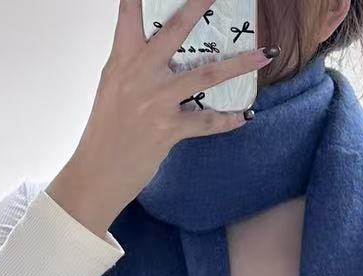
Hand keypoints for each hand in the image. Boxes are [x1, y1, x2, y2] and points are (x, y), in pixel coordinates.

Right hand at [46, 0, 273, 236]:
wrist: (97, 171)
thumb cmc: (105, 129)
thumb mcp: (112, 86)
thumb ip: (131, 64)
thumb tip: (153, 49)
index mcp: (122, 59)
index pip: (129, 14)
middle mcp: (140, 74)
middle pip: (175, 32)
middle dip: (198, 7)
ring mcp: (156, 101)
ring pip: (205, 75)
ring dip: (240, 65)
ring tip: (265, 55)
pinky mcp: (168, 129)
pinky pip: (207, 122)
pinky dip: (229, 120)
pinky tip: (246, 116)